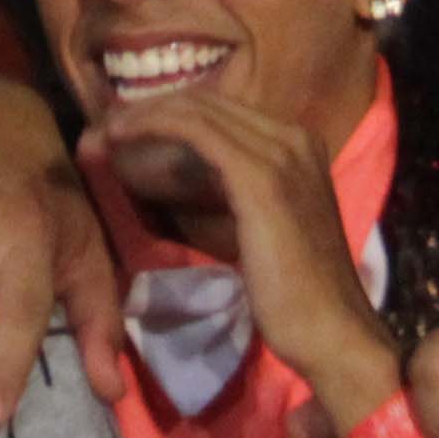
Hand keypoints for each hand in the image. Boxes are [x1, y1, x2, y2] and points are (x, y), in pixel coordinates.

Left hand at [83, 94, 399, 437]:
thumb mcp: (267, 229)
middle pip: (208, 102)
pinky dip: (152, 127)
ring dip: (144, 116)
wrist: (333, 335)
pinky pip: (195, 131)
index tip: (127, 128)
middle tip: (106, 125)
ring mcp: (282, 154)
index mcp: (301, 146)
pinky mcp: (260, 178)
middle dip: (152, 109)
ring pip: (197, 110)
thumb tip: (188, 178)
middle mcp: (296, 138)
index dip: (171, 112)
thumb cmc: (298, 299)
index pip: (224, 110)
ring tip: (105, 132)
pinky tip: (120, 141)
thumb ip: (236, 195)